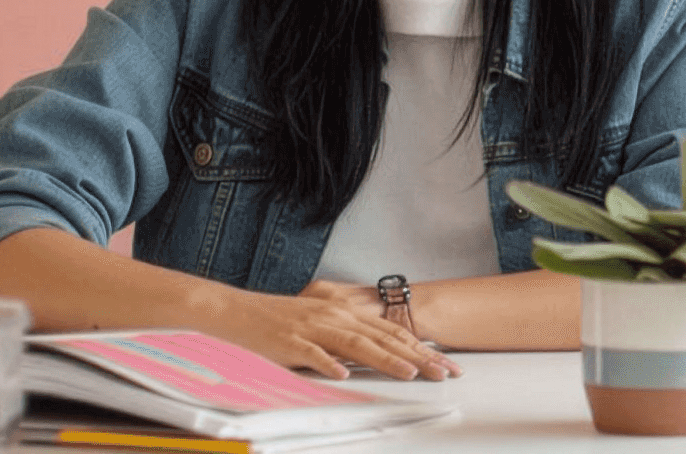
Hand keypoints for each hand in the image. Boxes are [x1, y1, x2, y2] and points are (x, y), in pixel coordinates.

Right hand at [197, 282, 458, 380]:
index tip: (445, 363)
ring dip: (386, 359)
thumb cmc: (284, 321)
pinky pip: (312, 354)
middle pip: (384, 338)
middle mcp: (337, 317)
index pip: (393, 330)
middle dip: (418, 356)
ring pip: (357, 344)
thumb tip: (383, 351)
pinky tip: (343, 374)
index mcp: (347, 313)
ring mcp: (314, 328)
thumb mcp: (324, 324)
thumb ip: (351, 336)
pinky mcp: (290, 341)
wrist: (240, 311)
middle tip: (444, 372)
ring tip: (410, 373)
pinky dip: (328, 363)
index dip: (422, 346)